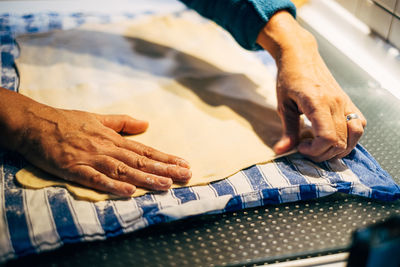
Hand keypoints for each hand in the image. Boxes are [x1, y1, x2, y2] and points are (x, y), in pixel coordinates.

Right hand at [0, 88, 190, 195]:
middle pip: (140, 161)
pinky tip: (129, 192)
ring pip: (123, 170)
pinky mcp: (73, 168)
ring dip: (145, 178)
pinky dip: (112, 185)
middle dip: (164, 169)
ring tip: (166, 185)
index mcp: (113, 138)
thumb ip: (122, 122)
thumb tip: (146, 124)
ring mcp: (91, 158)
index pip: (145, 150)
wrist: (36, 123)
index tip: (184, 163)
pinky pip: (95, 178)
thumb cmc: (68, 121)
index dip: (166, 158)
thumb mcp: (98, 118)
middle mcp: (107, 148)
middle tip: (186, 176)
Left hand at [257, 11, 365, 161]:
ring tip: (321, 145)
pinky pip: (359, 124)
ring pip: (354, 135)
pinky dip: (350, 137)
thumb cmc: (289, 78)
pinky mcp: (348, 101)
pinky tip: (333, 137)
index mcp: (317, 102)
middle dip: (323, 153)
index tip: (301, 147)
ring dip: (339, 148)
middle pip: (340, 141)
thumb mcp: (283, 106)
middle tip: (307, 148)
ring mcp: (345, 101)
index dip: (315, 150)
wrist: (300, 56)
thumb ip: (287, 130)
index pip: (327, 137)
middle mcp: (336, 102)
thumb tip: (281, 151)